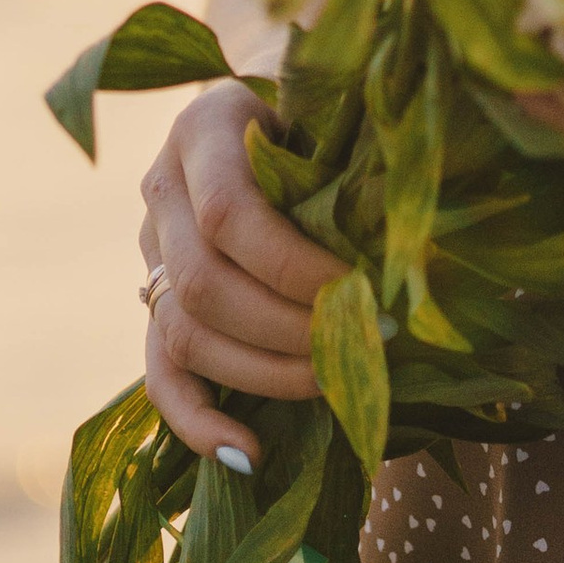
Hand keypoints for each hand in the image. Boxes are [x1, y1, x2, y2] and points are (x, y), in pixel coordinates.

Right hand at [138, 80, 338, 469]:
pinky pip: (160, 372)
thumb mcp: (341, 109)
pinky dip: (198, 421)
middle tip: (363, 347)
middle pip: (204, 284)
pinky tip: (248, 454)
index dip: (294, 266)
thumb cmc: (331, 108)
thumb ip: (358, 155)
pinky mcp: (156, 302)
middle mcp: (162, 188)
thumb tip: (414, 241)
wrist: (284, 108)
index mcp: (204, 126)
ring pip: (182, 332)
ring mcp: (150, 249)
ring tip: (335, 385)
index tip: (361, 291)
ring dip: (262, 372)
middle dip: (287, 329)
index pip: (230, 214)